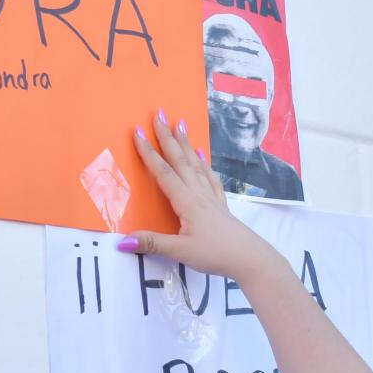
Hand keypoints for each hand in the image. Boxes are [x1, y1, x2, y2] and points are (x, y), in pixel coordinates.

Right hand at [126, 109, 283, 282]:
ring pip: (195, 164)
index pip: (164, 172)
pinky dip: (203, 164)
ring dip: (185, 144)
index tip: (138, 132)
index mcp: (187, 202)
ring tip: (180, 124)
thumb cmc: (215, 254)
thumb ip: (153, 243)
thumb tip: (123, 241)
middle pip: (180, 160)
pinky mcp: (220, 204)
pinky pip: (209, 178)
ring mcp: (211, 197)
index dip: (149, 153)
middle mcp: (198, 194)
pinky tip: (200, 155)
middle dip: (168, 136)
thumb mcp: (180, 252)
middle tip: (159, 114)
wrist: (249, 258)